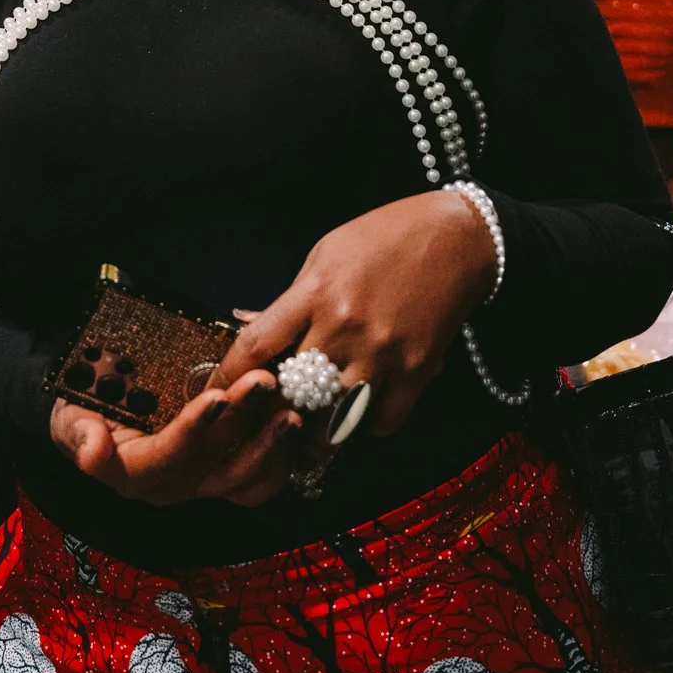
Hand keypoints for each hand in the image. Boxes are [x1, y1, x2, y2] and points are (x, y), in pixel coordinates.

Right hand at [50, 369, 300, 507]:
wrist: (95, 425)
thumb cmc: (84, 414)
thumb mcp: (71, 420)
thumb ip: (80, 435)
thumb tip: (91, 449)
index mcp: (134, 474)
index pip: (169, 452)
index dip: (194, 428)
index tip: (216, 395)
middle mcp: (172, 487)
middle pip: (214, 458)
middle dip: (244, 418)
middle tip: (266, 380)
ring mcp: (200, 486)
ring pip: (243, 476)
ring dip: (271, 444)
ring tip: (292, 408)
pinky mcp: (222, 480)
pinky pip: (257, 484)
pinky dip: (280, 460)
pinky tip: (297, 430)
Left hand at [213, 192, 495, 436]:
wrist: (455, 238)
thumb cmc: (383, 238)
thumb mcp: (325, 254)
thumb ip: (291, 300)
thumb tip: (251, 327)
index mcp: (316, 293)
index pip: (257, 345)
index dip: (229, 375)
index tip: (217, 392)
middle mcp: (346, 328)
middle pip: (292, 392)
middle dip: (273, 411)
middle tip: (261, 424)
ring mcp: (383, 354)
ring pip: (335, 420)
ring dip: (317, 430)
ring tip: (305, 435)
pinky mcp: (417, 372)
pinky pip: (381, 422)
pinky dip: (367, 423)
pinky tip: (360, 409)